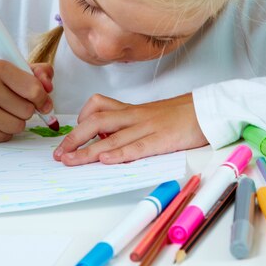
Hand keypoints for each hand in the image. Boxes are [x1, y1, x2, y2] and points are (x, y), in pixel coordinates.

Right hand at [0, 60, 54, 141]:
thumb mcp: (17, 70)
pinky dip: (5, 131)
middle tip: (18, 104)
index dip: (43, 98)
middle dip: (28, 109)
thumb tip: (49, 87)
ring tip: (8, 112)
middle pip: (27, 111)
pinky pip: (4, 137)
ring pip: (18, 126)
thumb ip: (40, 73)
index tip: (42, 101)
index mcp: (0, 68)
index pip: (34, 90)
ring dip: (18, 122)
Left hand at [53, 93, 207, 164]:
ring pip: (111, 135)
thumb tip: (109, 139)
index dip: (80, 118)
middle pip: (96, 119)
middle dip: (74, 136)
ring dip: (87, 150)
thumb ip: (129, 124)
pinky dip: (119, 154)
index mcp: (131, 110)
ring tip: (71, 161)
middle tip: (60, 153)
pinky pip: (136, 146)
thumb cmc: (179, 115)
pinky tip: (105, 160)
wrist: (206, 110)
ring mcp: (146, 127)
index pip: (98, 105)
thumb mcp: (150, 115)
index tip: (70, 136)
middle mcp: (134, 116)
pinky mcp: (160, 140)